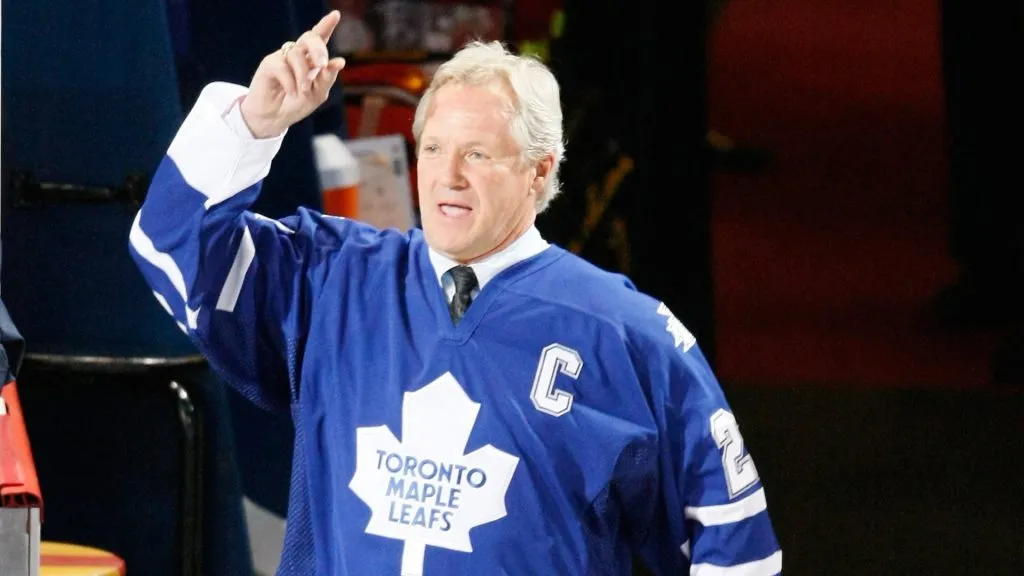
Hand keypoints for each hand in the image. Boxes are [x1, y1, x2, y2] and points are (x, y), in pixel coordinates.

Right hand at [240, 11, 346, 138]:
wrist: (275, 118)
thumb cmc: (297, 104)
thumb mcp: (318, 93)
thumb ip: (327, 78)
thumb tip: (339, 62)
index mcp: (312, 58)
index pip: (320, 37)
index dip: (326, 25)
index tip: (335, 14)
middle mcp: (298, 54)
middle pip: (309, 38)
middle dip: (318, 49)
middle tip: (322, 64)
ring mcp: (283, 57)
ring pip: (297, 55)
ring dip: (303, 75)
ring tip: (302, 91)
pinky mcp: (269, 64)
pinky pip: (282, 67)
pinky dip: (290, 82)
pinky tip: (291, 92)